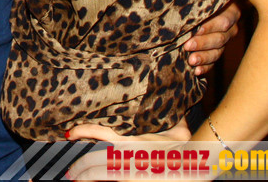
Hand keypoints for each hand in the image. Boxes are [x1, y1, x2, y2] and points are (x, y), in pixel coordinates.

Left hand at [65, 122, 190, 179]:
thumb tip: (166, 94)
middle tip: (71, 171)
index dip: (82, 131)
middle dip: (79, 167)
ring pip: (99, 174)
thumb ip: (166, 113)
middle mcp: (127, 154)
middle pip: (93, 159)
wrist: (197, 164)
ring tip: (76, 178)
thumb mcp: (177, 126)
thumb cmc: (187, 145)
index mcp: (132, 137)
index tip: (70, 133)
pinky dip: (100, 180)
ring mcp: (129, 169)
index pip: (98, 131)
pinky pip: (112, 180)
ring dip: (85, 177)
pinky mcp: (132, 178)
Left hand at [184, 0, 240, 74]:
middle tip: (187, 46)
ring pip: (217, 52)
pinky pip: (214, 62)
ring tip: (191, 61)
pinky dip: (205, 67)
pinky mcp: (217, 50)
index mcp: (230, 10)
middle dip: (203, 43)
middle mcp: (230, 27)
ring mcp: (224, 40)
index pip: (224, 21)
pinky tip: (197, 71)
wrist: (204, 3)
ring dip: (204, 57)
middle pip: (220, 38)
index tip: (196, 29)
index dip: (211, 26)